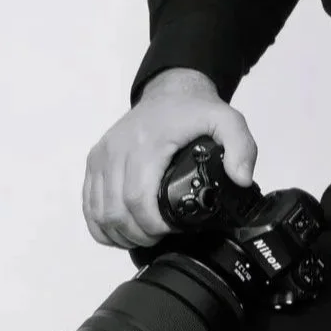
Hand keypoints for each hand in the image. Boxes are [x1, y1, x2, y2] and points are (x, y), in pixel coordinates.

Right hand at [81, 68, 257, 249]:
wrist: (168, 92)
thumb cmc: (193, 111)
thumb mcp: (227, 121)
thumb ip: (242, 147)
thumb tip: (242, 178)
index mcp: (146, 143)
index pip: (138, 198)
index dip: (153, 224)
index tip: (173, 230)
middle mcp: (117, 149)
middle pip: (116, 211)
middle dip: (138, 234)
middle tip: (160, 238)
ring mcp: (102, 156)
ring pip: (99, 212)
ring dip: (119, 233)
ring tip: (144, 237)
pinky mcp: (94, 161)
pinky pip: (88, 203)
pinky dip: (101, 224)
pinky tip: (121, 231)